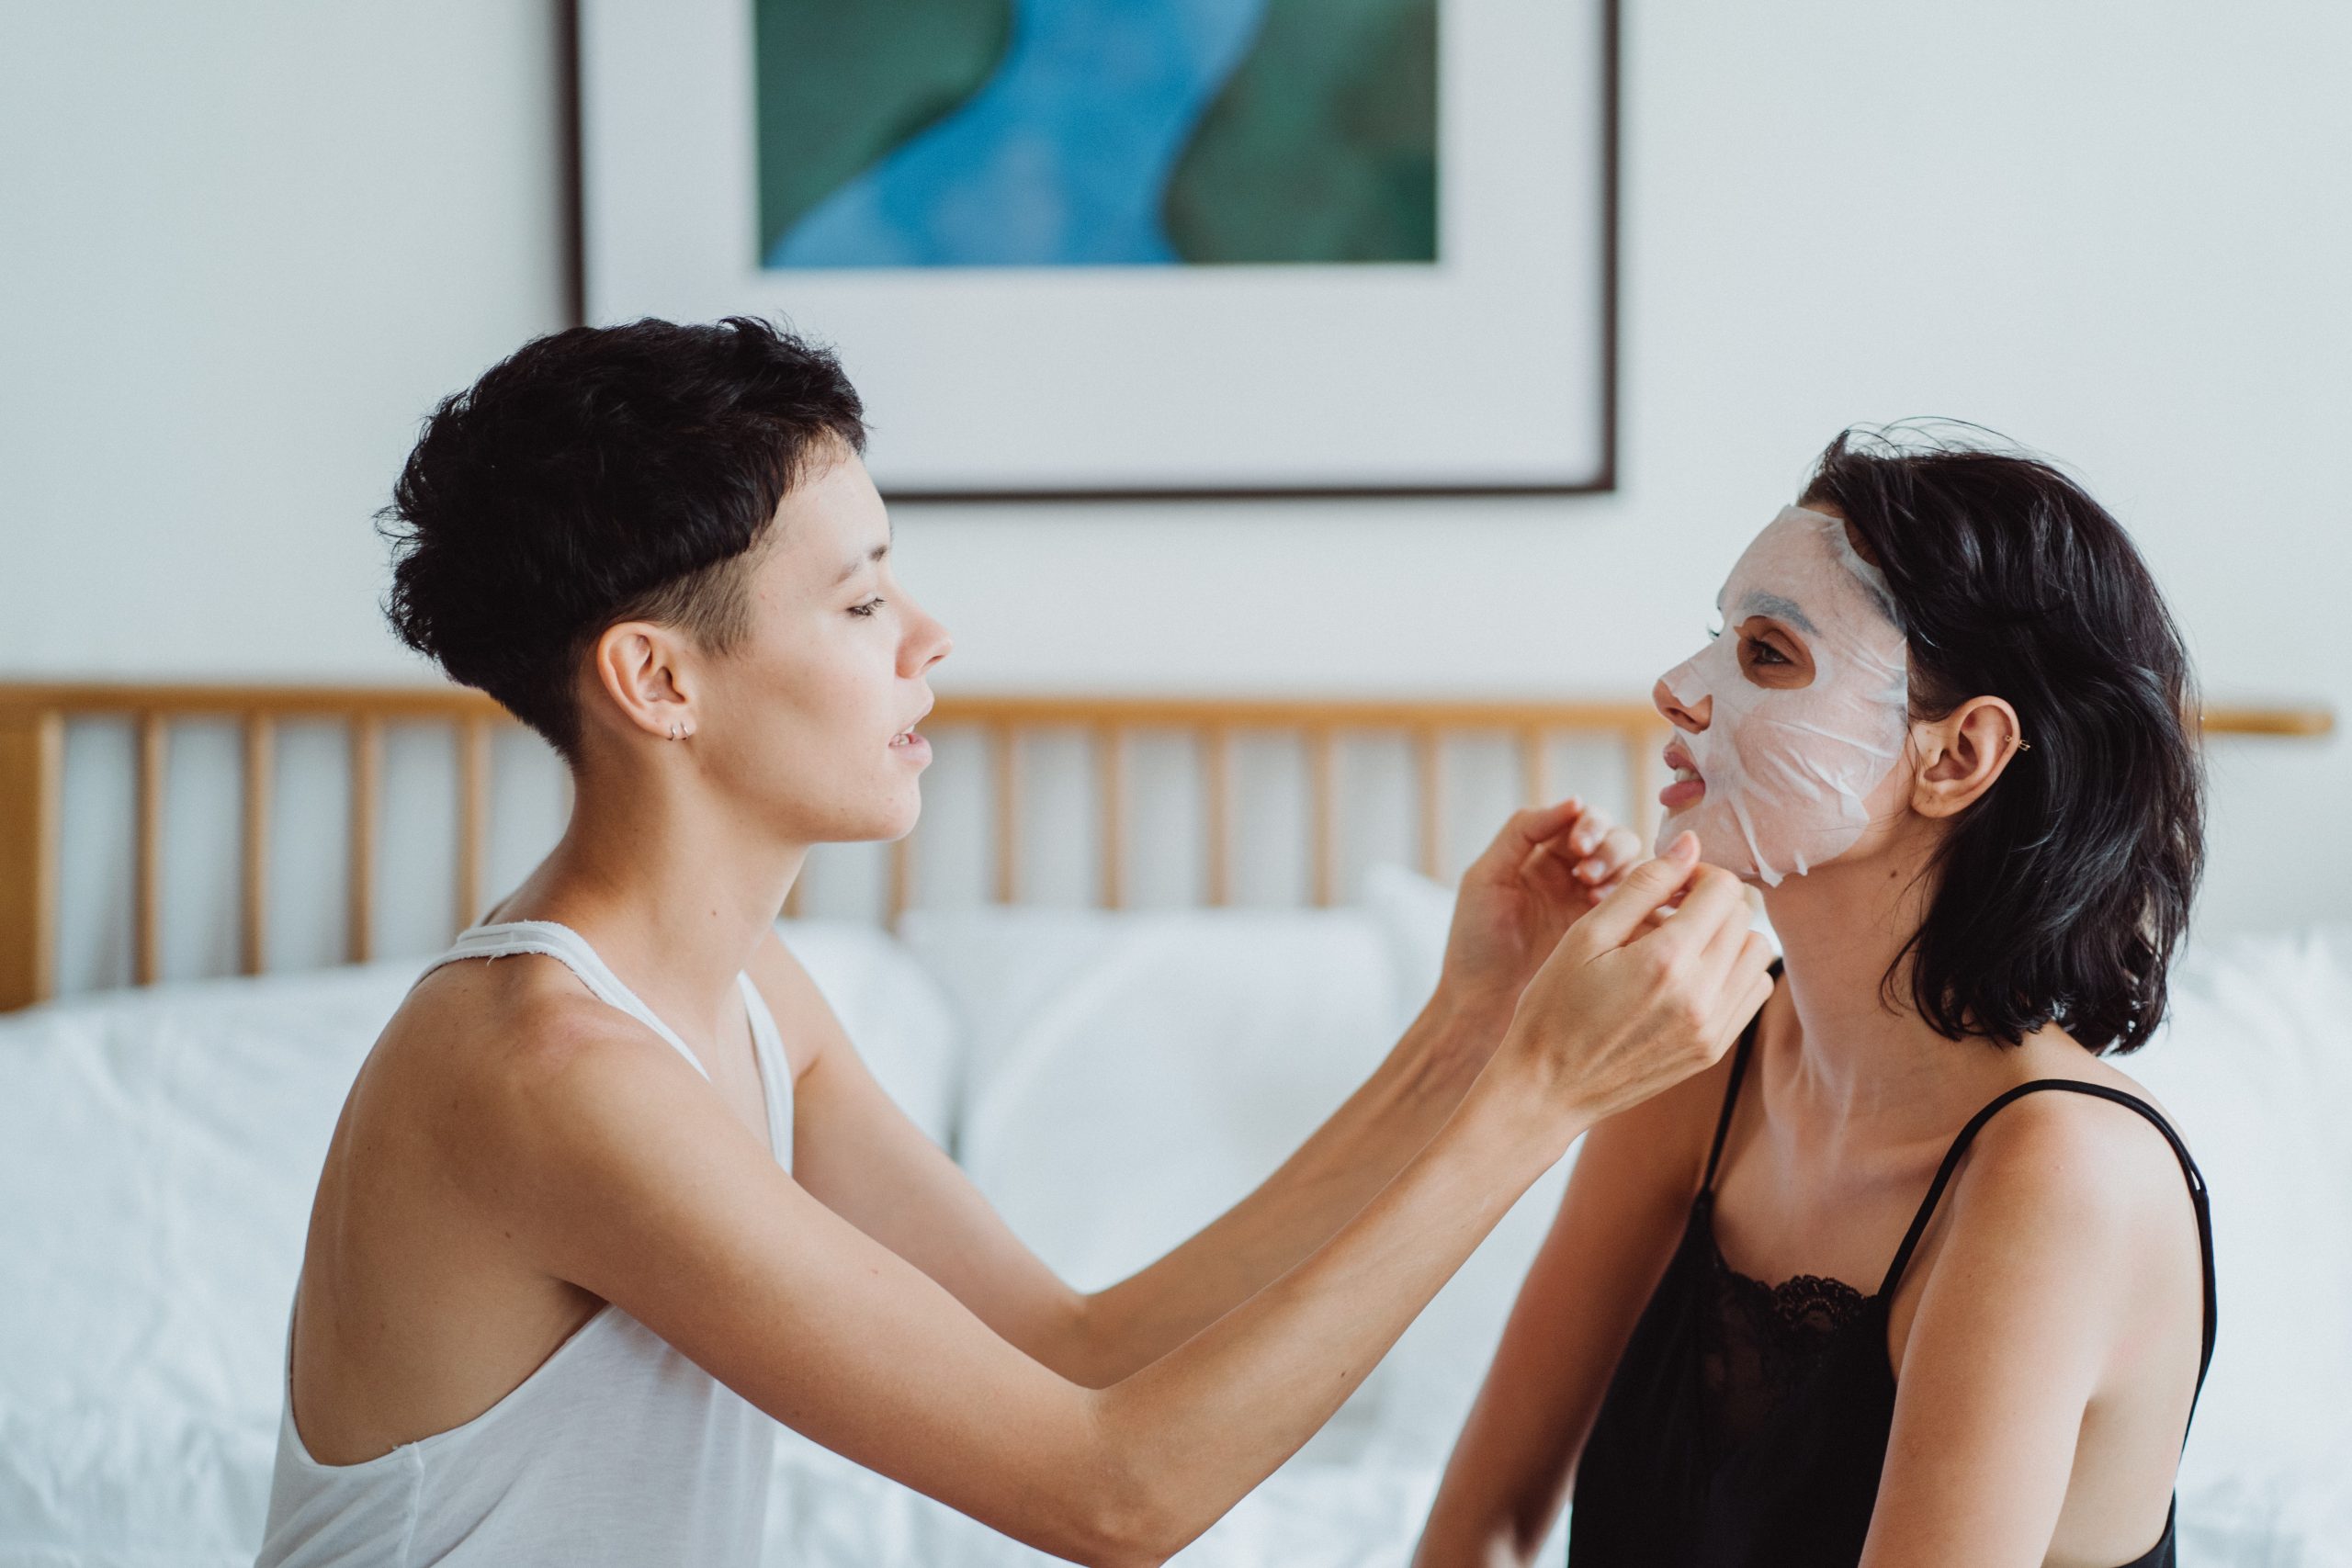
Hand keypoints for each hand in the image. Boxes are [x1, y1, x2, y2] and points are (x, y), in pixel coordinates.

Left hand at [1435, 797, 1644, 1019]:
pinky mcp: (1618, 943)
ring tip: (1596, 898)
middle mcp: (1578, 878)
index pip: (1585, 822)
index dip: (1590, 826)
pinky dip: (1645, 908)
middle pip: (1619, 842)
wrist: (1481, 1008)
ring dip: (1626, 877)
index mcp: (1547, 857)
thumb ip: (1522, 832)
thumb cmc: (1475, 944)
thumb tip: (1574, 801)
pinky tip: (1624, 918)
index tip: (1578, 847)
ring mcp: (1601, 911)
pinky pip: (1647, 914)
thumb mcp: (1486, 879)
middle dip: (1610, 850)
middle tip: (1588, 876)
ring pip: (1638, 874)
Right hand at [1492, 833, 1775, 1126]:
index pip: (1723, 889)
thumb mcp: (1586, 936)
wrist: (1547, 1089)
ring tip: (1683, 942)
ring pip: (1757, 954)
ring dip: (1728, 935)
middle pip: (1744, 917)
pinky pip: (1752, 993)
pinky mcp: (1713, 1051)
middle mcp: (1701, 997)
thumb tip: (1688, 846)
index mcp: (1666, 961)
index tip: (1670, 883)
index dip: (1699, 873)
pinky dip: (1733, 972)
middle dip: (1712, 900)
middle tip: (1671, 908)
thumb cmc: (1554, 1008)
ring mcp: (1712, 1029)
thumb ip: (1642, 886)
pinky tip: (1692, 975)